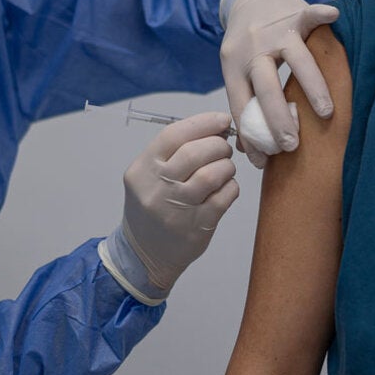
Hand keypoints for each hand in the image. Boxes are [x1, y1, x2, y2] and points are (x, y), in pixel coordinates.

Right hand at [99, 112, 239, 304]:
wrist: (143, 254)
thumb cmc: (153, 205)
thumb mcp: (149, 175)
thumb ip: (175, 152)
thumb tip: (216, 127)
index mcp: (143, 170)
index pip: (173, 135)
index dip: (203, 123)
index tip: (222, 120)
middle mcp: (156, 189)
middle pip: (196, 153)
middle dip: (218, 145)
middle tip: (224, 149)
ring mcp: (176, 210)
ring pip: (212, 174)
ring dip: (226, 166)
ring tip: (225, 169)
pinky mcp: (196, 228)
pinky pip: (223, 198)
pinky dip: (231, 187)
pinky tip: (226, 188)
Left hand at [219, 0, 338, 166]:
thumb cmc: (246, 43)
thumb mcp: (235, 69)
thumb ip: (244, 102)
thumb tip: (251, 148)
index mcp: (234, 65)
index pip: (240, 105)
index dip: (250, 134)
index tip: (265, 160)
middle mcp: (253, 49)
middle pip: (266, 87)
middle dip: (278, 118)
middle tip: (291, 144)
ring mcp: (276, 31)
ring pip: (296, 59)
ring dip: (311, 87)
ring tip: (325, 113)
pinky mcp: (295, 14)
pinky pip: (310, 15)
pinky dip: (321, 15)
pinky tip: (333, 16)